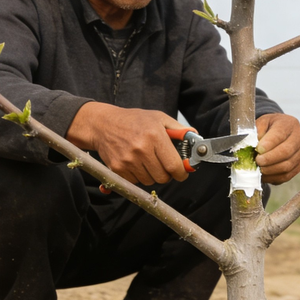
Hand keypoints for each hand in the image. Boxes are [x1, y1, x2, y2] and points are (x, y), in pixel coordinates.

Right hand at [67, 103, 190, 185]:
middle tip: (163, 165)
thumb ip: (179, 130)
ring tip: (147, 161)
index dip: (181, 173)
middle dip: (166, 174)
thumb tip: (195, 139)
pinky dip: (138, 176)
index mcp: (155, 136)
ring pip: (149, 181)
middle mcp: (141, 149)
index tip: (182, 173)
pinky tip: (135, 163)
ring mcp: (128, 160)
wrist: (103, 124)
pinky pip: (135, 182)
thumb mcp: (158, 118)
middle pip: (162, 177)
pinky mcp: (117, 168)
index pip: (174, 166)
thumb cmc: (134, 120)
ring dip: (151, 175)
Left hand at [255, 113, 299, 184]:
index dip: (268, 144)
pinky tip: (263, 175)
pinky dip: (273, 177)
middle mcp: (299, 138)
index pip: (280, 135)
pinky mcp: (298, 166)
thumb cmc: (269, 127)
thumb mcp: (261, 122)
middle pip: (286, 152)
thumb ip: (257, 131)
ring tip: (258, 168)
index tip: (258, 149)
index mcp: (290, 124)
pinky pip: (286, 176)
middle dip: (269, 159)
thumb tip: (253, 145)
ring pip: (287, 166)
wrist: (281, 131)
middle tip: (257, 161)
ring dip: (270, 170)